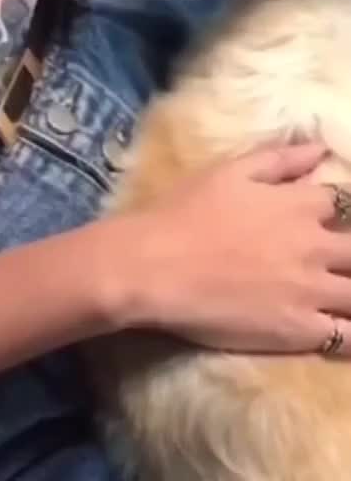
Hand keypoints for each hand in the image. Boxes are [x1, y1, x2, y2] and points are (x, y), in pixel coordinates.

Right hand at [129, 142, 350, 354]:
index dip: (339, 210)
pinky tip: (344, 329)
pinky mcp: (300, 331)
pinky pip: (347, 337)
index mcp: (300, 205)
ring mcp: (311, 291)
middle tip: (338, 259)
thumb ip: (280, 160)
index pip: (344, 201)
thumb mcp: (230, 171)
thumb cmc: (185, 212)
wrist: (155, 265)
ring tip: (342, 291)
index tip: (331, 218)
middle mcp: (315, 246)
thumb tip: (321, 149)